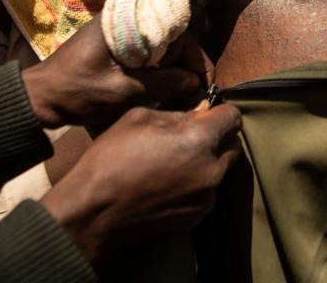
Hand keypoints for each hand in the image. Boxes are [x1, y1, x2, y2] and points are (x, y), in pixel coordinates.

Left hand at [22, 13, 202, 129]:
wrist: (39, 97)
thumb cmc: (76, 92)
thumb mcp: (122, 92)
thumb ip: (161, 84)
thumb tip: (193, 82)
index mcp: (126, 21)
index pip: (176, 27)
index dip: (195, 54)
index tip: (202, 81)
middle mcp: (126, 16)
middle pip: (173, 28)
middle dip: (191, 56)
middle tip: (199, 86)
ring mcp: (122, 27)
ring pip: (164, 36)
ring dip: (179, 59)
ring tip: (188, 86)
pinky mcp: (117, 40)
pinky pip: (150, 43)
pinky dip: (164, 59)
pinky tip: (171, 79)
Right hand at [41, 105, 241, 268]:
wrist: (94, 213)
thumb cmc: (111, 160)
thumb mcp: (139, 118)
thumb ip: (177, 113)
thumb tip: (197, 113)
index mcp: (200, 141)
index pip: (233, 117)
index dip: (219, 111)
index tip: (204, 112)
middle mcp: (212, 171)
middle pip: (232, 145)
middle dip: (216, 136)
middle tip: (187, 135)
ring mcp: (206, 197)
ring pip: (220, 169)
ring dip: (207, 160)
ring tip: (174, 160)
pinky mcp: (197, 216)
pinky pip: (207, 191)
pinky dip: (196, 182)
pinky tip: (168, 181)